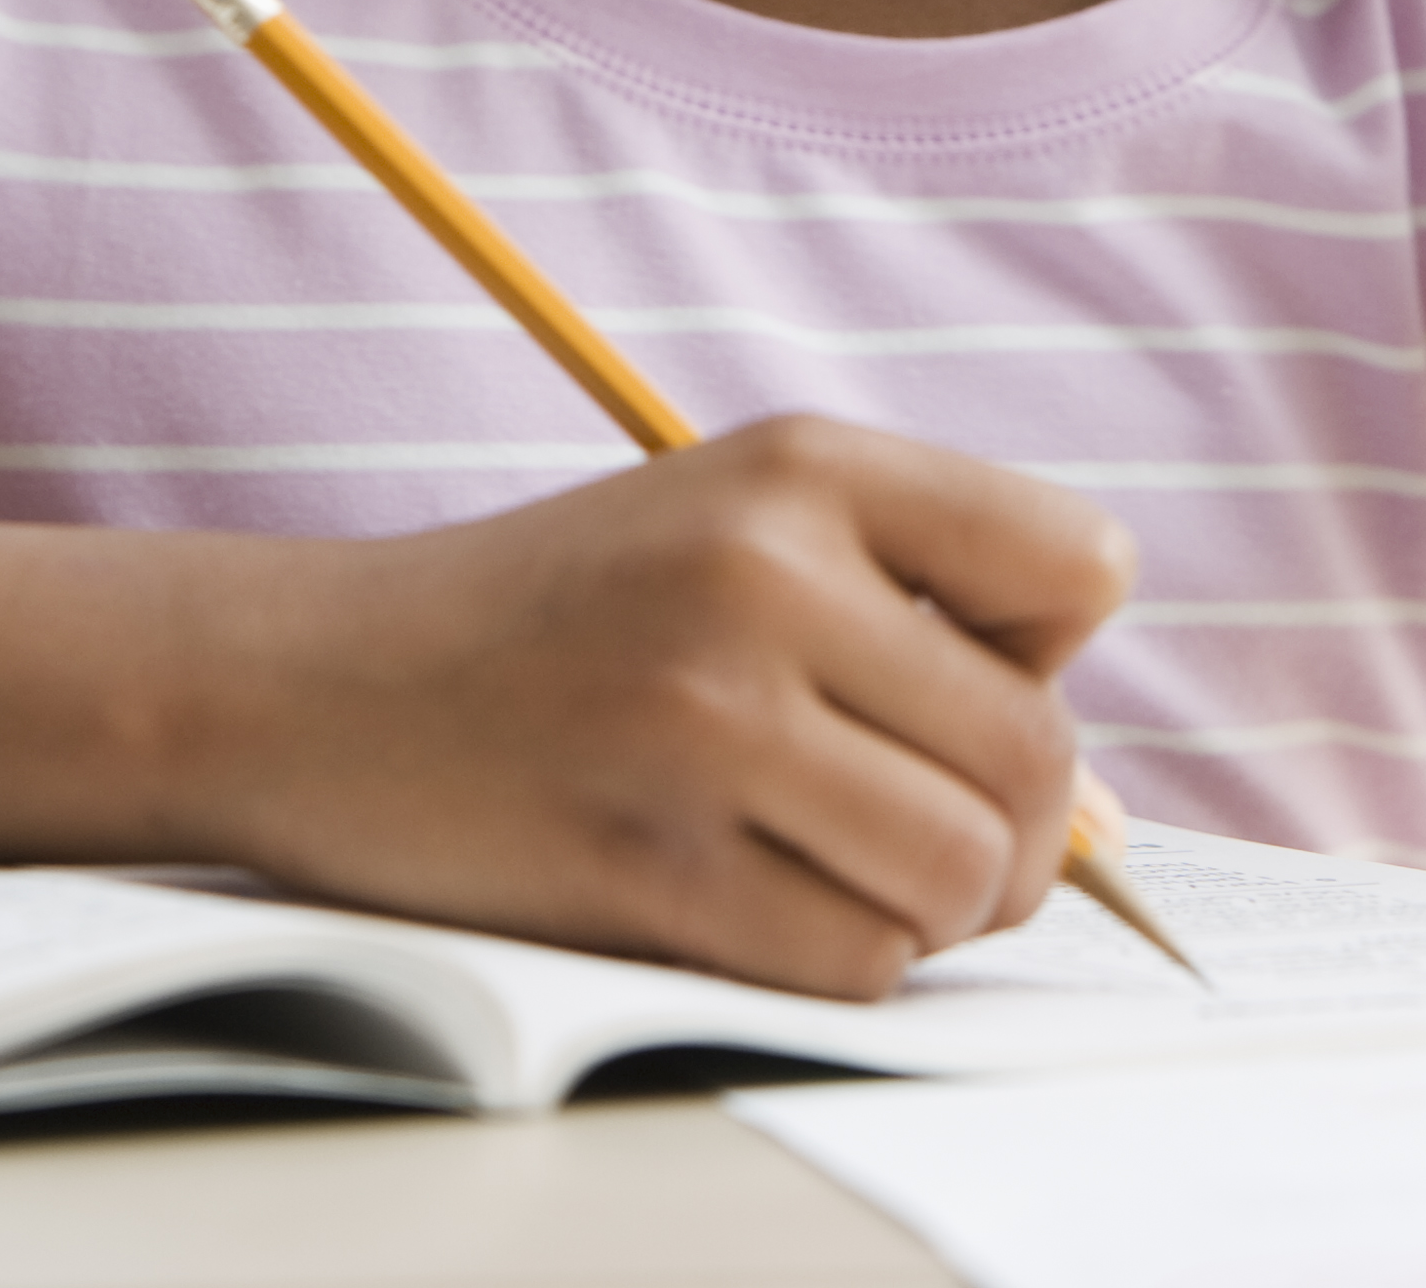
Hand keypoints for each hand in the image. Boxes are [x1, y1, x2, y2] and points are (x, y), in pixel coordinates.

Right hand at [197, 414, 1132, 997]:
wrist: (315, 682)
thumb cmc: (557, 616)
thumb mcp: (733, 527)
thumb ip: (920, 620)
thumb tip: (1109, 824)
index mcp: (798, 466)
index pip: (1081, 566)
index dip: (1049, 650)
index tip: (955, 673)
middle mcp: (760, 577)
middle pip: (1038, 757)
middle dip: (1018, 825)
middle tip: (918, 820)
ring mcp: (704, 725)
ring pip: (968, 873)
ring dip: (937, 905)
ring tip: (847, 864)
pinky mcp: (650, 865)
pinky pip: (858, 960)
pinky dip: (843, 959)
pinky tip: (762, 902)